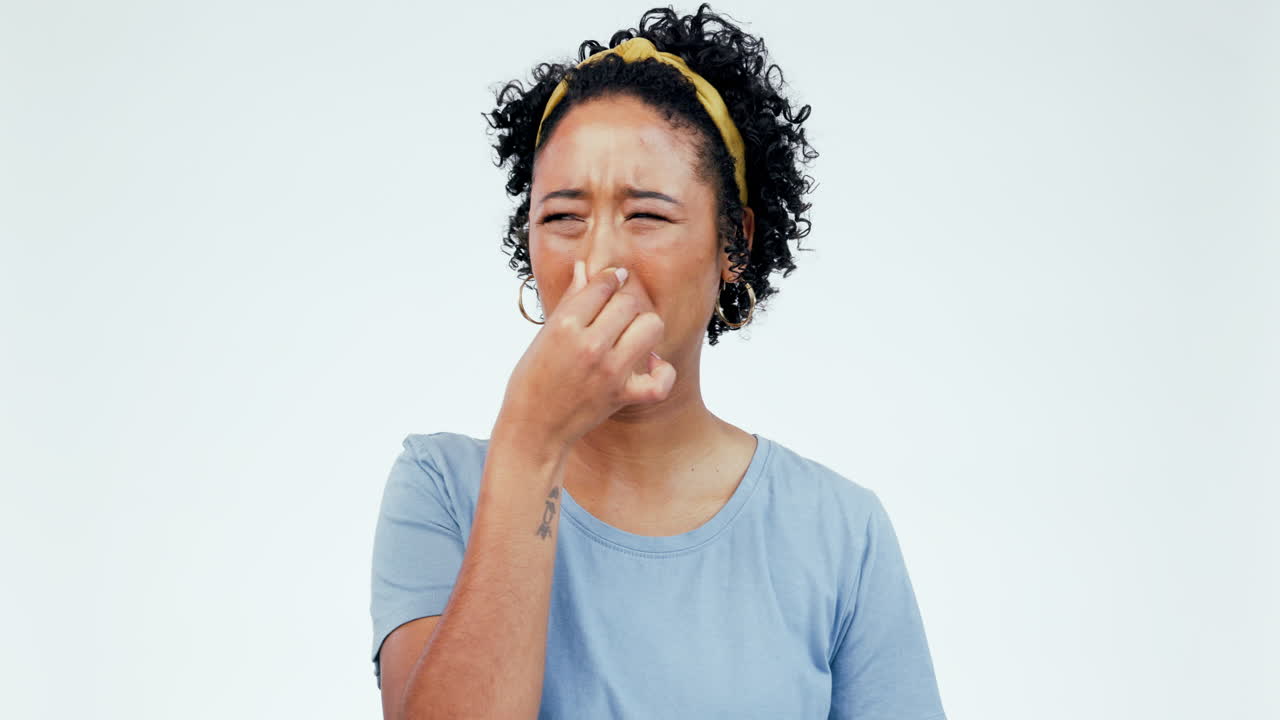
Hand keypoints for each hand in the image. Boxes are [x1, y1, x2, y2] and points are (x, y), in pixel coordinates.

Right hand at [498, 260, 676, 446]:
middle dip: (623, 305)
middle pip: (629, 303)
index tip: (611, 280)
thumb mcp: (545, 334)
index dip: (609, 278)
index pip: (602, 285)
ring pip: (651, 326)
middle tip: (613, 318)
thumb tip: (584, 268)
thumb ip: (570, 300)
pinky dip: (661, 371)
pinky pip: (661, 379)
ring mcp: (610, 372)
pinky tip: (648, 365)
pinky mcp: (623, 396)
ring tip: (630, 337)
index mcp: (565, 326)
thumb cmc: (533, 379)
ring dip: (643, 328)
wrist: (533, 427)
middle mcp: (590, 346)